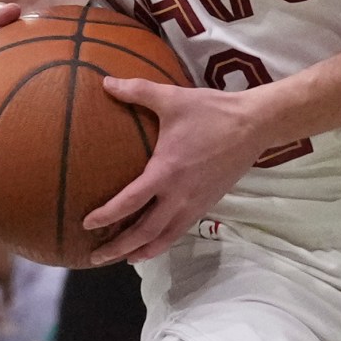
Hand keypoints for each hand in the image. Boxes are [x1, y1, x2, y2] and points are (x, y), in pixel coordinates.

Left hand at [81, 77, 266, 264]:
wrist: (253, 125)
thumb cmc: (211, 112)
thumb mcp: (172, 98)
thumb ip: (137, 91)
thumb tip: (105, 82)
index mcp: (166, 172)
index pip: (130, 202)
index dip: (107, 215)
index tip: (87, 225)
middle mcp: (179, 195)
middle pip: (145, 232)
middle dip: (119, 247)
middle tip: (96, 257)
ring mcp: (195, 204)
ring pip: (165, 237)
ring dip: (142, 251)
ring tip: (123, 258)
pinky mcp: (207, 204)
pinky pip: (180, 230)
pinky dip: (163, 242)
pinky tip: (153, 243)